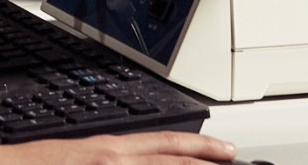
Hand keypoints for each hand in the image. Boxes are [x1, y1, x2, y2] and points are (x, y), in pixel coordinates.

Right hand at [0, 133, 238, 162]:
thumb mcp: (73, 158)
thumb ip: (105, 161)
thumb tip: (124, 161)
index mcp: (107, 150)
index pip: (165, 145)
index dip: (199, 148)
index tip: (223, 152)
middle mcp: (111, 160)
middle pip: (172, 160)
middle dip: (206, 162)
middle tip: (234, 160)